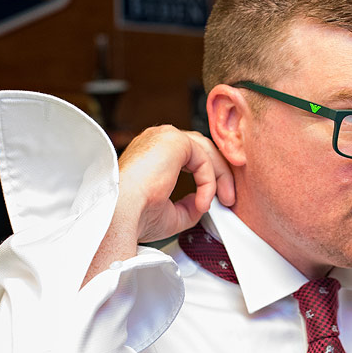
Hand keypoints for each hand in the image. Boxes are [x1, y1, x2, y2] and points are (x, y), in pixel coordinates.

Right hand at [116, 125, 235, 242]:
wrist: (122, 215)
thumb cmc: (136, 216)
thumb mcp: (171, 213)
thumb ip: (189, 204)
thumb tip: (203, 201)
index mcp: (152, 154)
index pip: (190, 156)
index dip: (209, 176)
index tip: (219, 199)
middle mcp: (156, 140)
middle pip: (201, 149)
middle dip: (220, 174)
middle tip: (229, 199)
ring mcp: (163, 137)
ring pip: (205, 151)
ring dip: (219, 177)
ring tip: (225, 200)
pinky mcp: (172, 140)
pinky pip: (203, 158)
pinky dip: (209, 181)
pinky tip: (204, 200)